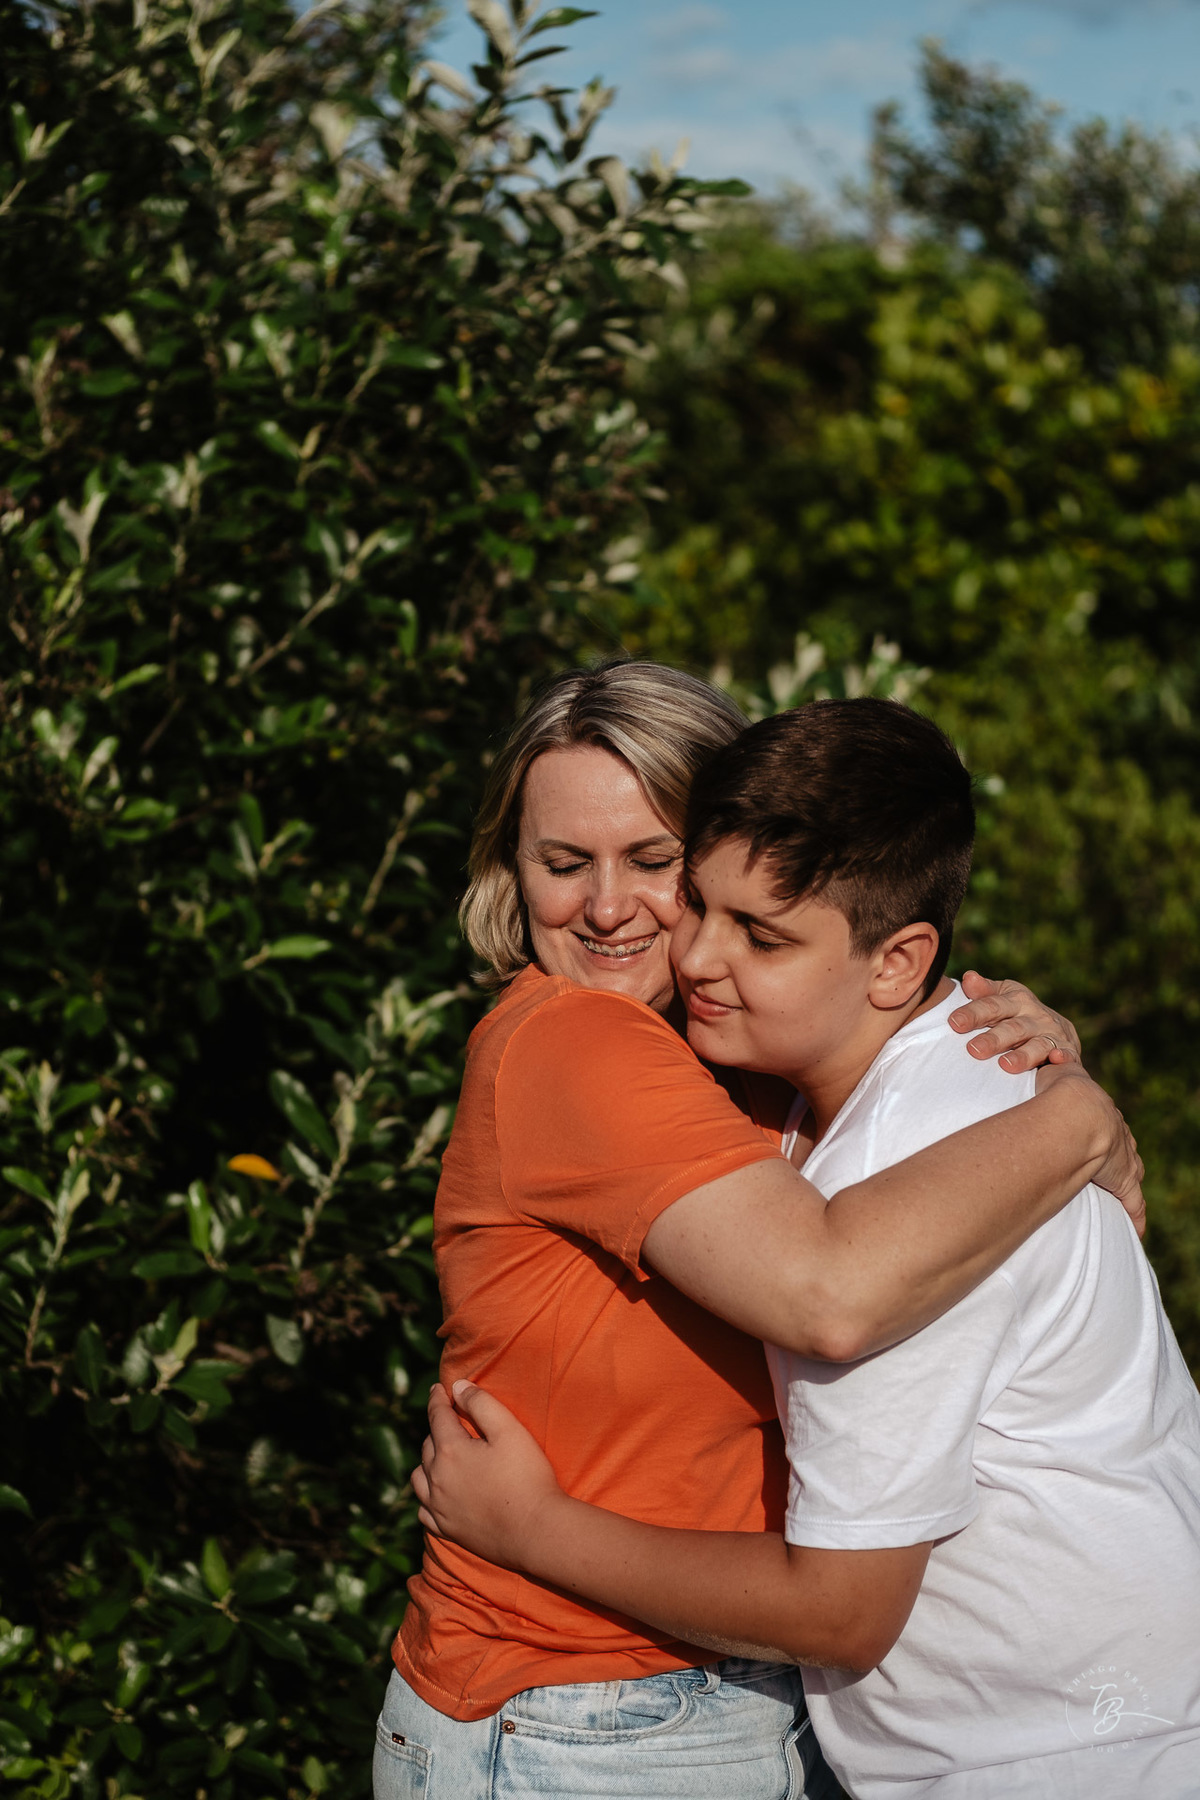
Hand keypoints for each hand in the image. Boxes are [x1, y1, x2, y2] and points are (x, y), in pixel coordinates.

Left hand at [411, 1380, 563, 1569]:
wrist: (536, 1531)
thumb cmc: (526, 1477)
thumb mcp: (509, 1430)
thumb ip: (481, 1404)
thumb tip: (458, 1387)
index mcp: (450, 1451)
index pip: (437, 1416)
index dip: (437, 1398)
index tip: (437, 1387)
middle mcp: (437, 1479)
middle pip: (428, 1445)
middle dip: (436, 1428)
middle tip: (449, 1419)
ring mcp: (440, 1508)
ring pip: (419, 1478)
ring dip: (427, 1462)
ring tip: (440, 1455)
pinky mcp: (448, 1530)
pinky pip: (423, 1511)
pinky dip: (426, 1497)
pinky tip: (436, 1494)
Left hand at [949, 971, 1082, 1072]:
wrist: (1057, 1030)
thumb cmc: (1017, 1014)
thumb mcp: (1002, 998)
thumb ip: (984, 992)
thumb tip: (968, 977)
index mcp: (1016, 999)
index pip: (992, 1005)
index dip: (973, 1013)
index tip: (954, 1022)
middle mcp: (1035, 1015)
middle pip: (1013, 1027)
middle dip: (994, 1039)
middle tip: (973, 1049)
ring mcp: (1052, 1034)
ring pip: (1038, 1044)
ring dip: (1023, 1055)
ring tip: (1005, 1065)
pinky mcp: (1067, 1052)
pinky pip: (1065, 1055)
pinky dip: (1062, 1056)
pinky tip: (1056, 1059)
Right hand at [1034, 1062, 1144, 1237]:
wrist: (1077, 1111)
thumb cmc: (1055, 1093)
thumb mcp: (1048, 1077)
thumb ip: (1043, 1072)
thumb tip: (1019, 1058)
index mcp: (1097, 1112)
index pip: (1102, 1125)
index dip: (1098, 1134)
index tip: (1095, 1143)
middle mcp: (1114, 1134)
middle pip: (1119, 1148)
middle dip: (1115, 1157)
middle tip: (1105, 1168)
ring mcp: (1121, 1159)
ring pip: (1129, 1173)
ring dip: (1124, 1185)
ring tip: (1120, 1201)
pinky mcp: (1122, 1180)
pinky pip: (1133, 1201)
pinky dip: (1135, 1214)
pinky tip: (1136, 1228)